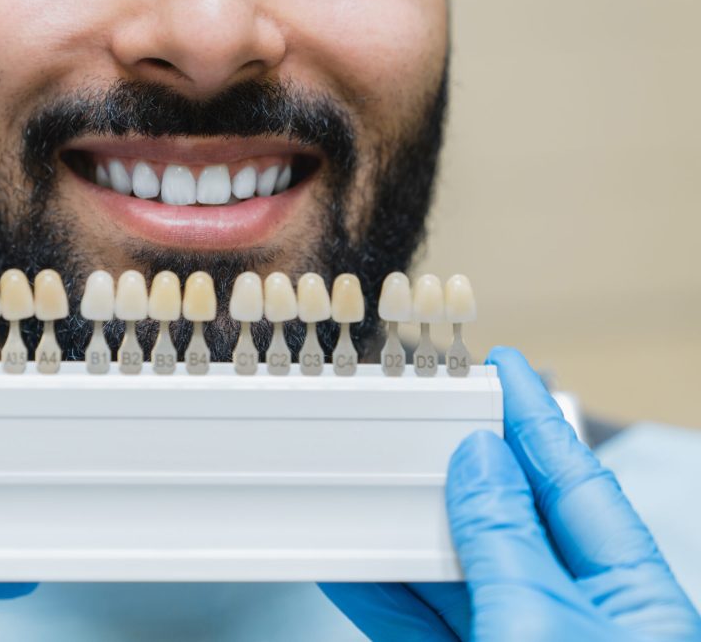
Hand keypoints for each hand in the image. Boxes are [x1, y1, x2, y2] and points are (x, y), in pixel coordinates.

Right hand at [321, 347, 700, 640]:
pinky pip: (421, 625)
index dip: (533, 419)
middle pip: (511, 523)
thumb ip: (506, 542)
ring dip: (404, 538)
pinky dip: (382, 599)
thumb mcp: (540, 625)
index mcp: (633, 601)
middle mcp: (580, 618)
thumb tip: (480, 464)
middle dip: (458, 473)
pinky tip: (351, 570)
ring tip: (365, 494)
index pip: (576, 484)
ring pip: (458, 576)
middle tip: (416, 423)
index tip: (500, 368)